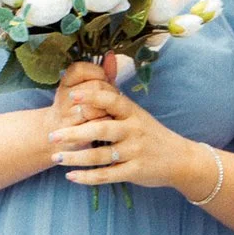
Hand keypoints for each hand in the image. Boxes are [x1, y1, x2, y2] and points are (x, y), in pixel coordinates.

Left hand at [48, 64, 198, 196]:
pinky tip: (71, 177)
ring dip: (76, 158)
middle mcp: (133, 130)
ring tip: (56, 158)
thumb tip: (107, 57)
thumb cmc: (151, 134)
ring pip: (100, 155)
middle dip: (74, 133)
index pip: (110, 100)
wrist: (181, 160)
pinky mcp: (135, 171)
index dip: (90, 98)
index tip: (70, 97)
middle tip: (52, 136)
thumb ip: (116, 93)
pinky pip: (107, 175)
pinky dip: (88, 177)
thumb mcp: (138, 112)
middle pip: (101, 129)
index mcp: (132, 112)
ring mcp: (135, 152)